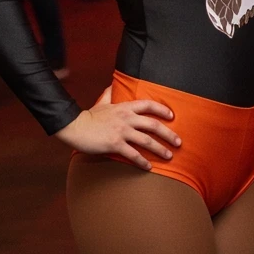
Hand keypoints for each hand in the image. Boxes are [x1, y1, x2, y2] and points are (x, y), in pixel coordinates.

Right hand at [53, 88, 179, 169]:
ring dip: (160, 149)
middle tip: (179, 142)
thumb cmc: (89, 117)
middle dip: (168, 134)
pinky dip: (143, 161)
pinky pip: (133, 154)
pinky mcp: (115, 144)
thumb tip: (113, 85)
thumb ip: (110, 94)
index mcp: (125, 107)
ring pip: (146, 141)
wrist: (75, 127)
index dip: (162, 110)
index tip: (172, 116)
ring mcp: (121, 131)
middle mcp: (126, 118)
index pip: (148, 105)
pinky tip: (149, 167)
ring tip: (169, 156)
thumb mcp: (102, 102)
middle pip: (153, 125)